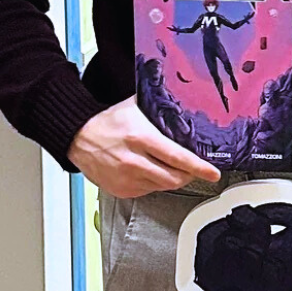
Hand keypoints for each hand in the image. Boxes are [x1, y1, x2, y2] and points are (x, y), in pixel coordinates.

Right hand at [68, 97, 218, 195]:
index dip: (198, 167)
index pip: (177, 156)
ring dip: (172, 178)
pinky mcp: (121, 190)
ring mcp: (126, 178)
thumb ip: (159, 105)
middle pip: (174, 178)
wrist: (78, 138)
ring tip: (169, 166)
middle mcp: (133, 161)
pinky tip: (150, 170)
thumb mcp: (136, 107)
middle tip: (195, 169)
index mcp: (140, 138)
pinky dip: (155, 183)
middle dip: (189, 175)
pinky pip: (149, 191)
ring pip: (163, 186)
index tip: (212, 172)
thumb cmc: (107, 122)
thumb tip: (184, 100)